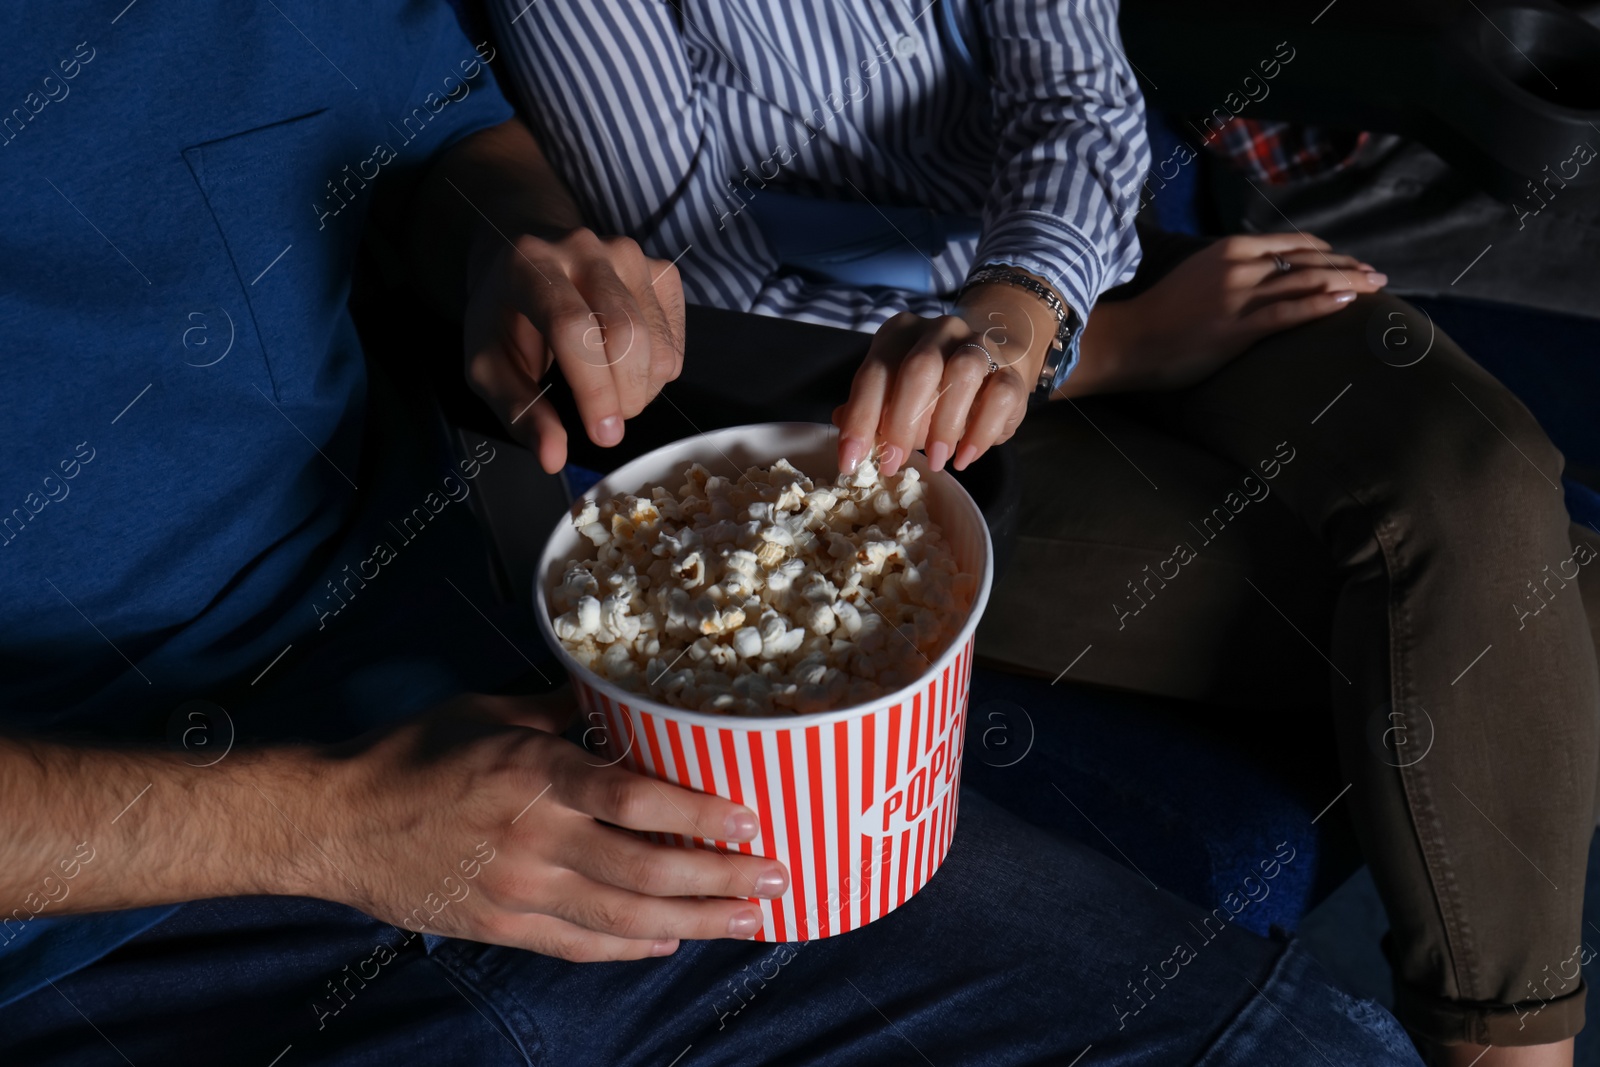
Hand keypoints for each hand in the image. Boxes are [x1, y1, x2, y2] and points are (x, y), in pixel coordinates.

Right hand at [313, 689, 787, 961]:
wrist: (334, 822)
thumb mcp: (490, 712)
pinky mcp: (502, 926)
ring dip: (698, 922)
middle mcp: (537, 838)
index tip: (751, 818)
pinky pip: (581, 947)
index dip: (701, 814)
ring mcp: (520, 891)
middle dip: (722, 878)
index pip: (637, 800)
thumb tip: (619, 697)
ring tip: (749, 919)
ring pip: (626, 921)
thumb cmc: (412, 755)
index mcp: (537, 775)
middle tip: (776, 877)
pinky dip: (633, 949)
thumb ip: (560, 713)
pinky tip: (673, 941)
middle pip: (648, 872)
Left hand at [463, 229, 685, 473]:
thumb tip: (552, 458)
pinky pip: (675, 337)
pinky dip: (659, 370)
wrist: (528, 249)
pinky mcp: (659, 268)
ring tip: (612, 395)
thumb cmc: (505, 313)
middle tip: (606, 425)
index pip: (573, 327)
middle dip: (624, 396)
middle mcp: (583, 249)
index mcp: (530, 265)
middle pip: (626, 334)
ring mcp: (628, 254)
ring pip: (658, 342)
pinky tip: (629, 368)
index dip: (594, 388)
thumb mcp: (488, 363)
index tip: (603, 435)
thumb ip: (519, 410)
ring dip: (642, 389)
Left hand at [833, 278, 1059, 476]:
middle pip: (919, 368)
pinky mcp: (1010, 372)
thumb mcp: (894, 396)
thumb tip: (841, 421)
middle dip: (902, 422)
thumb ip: (870, 409)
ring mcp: (978, 345)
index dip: (861, 418)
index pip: (875, 372)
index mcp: (900, 334)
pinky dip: (982, 432)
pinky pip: (1000, 396)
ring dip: (945, 424)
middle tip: (894, 463)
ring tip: (935, 460)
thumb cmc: (931, 389)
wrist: (990, 367)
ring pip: (963, 372)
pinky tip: (965, 457)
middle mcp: (938, 331)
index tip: (851, 460)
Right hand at [1069, 233, 1384, 395]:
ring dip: (1348, 283)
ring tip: (1374, 288)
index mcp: (1231, 249)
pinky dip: (1322, 305)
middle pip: (1309, 260)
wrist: (1130, 339)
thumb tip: (1261, 274)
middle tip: (1377, 276)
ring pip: (1307, 282)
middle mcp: (1240, 267)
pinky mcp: (1238, 329)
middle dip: (1349, 266)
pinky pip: (1290, 312)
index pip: (1294, 244)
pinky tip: (1346, 304)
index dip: (1329, 252)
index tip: (1350, 261)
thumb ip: (1230, 269)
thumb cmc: (1160, 313)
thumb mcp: (1197, 274)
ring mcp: (1240, 297)